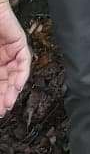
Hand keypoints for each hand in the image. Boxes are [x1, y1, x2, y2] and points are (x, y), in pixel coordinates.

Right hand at [0, 0, 30, 115]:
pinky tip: (16, 87)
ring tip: (7, 103)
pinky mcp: (19, 42)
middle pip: (5, 82)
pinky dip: (22, 75)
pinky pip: (23, 61)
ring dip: (12, 90)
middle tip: (1, 111)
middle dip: (3, 97)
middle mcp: (0, 58)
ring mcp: (10, 50)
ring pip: (15, 75)